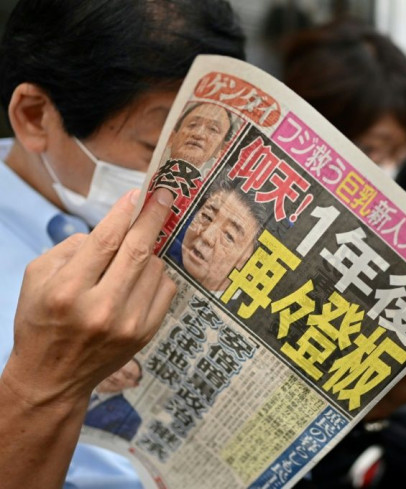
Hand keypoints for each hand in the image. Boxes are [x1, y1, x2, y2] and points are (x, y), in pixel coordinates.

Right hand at [1, 188, 175, 408]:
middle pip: (138, 250)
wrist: (53, 378)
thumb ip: (72, 247)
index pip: (106, 240)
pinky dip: (155, 277)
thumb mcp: (37, 278)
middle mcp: (101, 308)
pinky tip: (137, 282)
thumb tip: (115, 225)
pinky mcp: (146, 334)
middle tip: (164, 196)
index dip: (126, 212)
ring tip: (125, 265)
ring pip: (154, 267)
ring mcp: (128, 324)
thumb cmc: (42, 321)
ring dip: (145, 255)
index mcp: (68, 290)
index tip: (140, 192)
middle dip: (154, 217)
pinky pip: (165, 289)